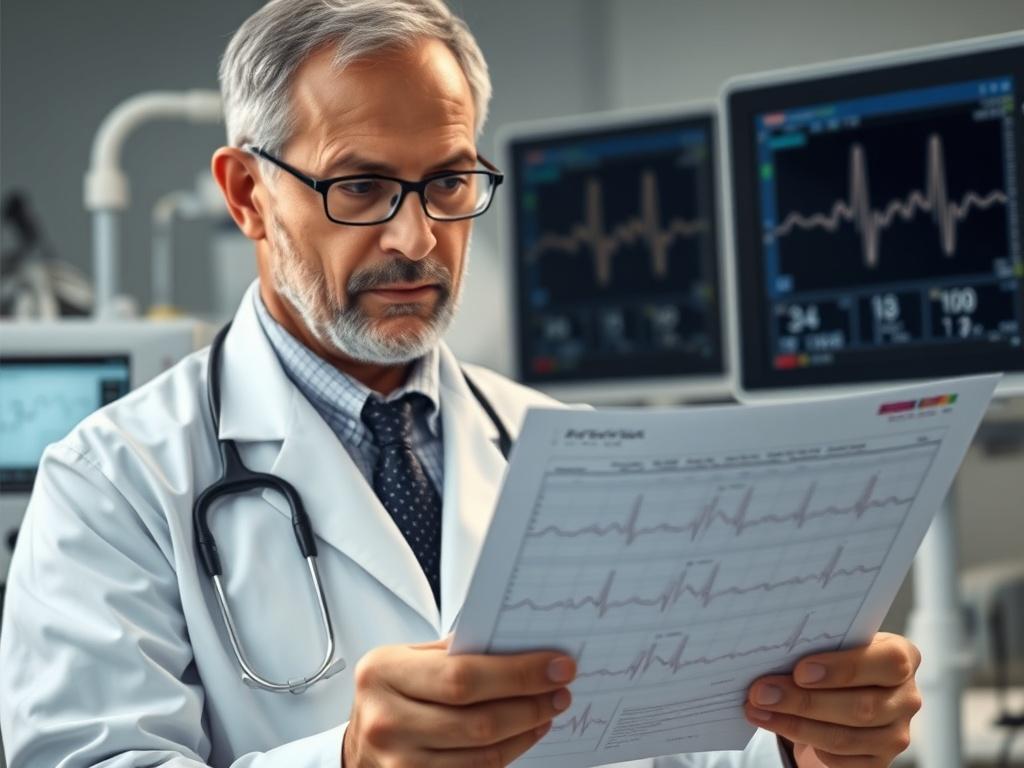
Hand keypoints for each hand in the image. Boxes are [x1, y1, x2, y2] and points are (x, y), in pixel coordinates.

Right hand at [343, 637, 574, 766]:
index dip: (517, 673)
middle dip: (530, 703)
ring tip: (547, 709)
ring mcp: (399, 763)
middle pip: (478, 720)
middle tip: (560, 689)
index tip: (556, 665)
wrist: (359, 746)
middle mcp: (387, 721)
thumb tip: (519, 644)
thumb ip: (453, 651)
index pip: (462, 676)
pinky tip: (524, 733)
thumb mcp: (407, 660)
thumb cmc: (390, 694)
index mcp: (384, 673)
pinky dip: (509, 753)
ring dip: (525, 730)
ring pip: (483, 753)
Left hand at [744, 632, 921, 766]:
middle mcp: (906, 697)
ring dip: (794, 724)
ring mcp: (896, 733)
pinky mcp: (878, 761)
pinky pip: (840, 759)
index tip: (800, 671)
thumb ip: (818, 645)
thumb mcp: (834, 643)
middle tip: (762, 692)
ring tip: (758, 709)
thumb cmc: (835, 658)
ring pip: (845, 738)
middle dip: (804, 701)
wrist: (844, 689)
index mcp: (901, 657)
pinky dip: (805, 743)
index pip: (888, 663)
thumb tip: (774, 653)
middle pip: (861, 707)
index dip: (844, 669)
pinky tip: (778, 724)